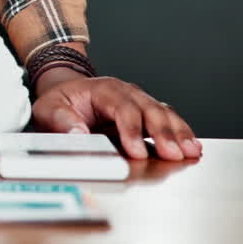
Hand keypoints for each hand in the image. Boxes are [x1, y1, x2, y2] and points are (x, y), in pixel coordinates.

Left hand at [32, 68, 201, 160]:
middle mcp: (126, 92)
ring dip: (178, 133)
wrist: (67, 92)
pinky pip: (168, 120)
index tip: (137, 152)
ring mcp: (139, 101)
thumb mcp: (49, 109)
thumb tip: (77, 134)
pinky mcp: (146, 114)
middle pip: (149, 109)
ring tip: (190, 152)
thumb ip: (62, 121)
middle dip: (163, 133)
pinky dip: (181, 132)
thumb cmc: (59, 102)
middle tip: (173, 154)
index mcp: (102, 89)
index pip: (121, 107)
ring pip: (163, 113)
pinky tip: (193, 147)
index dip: (131, 130)